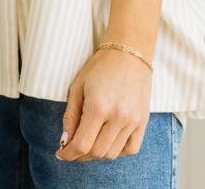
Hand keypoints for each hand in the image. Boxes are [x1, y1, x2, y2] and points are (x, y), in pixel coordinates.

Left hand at [54, 47, 151, 161]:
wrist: (129, 51)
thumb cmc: (100, 66)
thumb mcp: (78, 86)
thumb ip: (70, 116)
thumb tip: (65, 142)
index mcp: (98, 107)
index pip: (81, 144)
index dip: (68, 154)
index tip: (60, 154)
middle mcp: (118, 117)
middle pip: (96, 152)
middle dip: (80, 154)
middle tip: (72, 147)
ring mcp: (133, 120)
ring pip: (112, 154)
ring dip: (97, 153)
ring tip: (89, 141)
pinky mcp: (143, 121)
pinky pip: (131, 149)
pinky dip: (118, 151)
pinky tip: (108, 141)